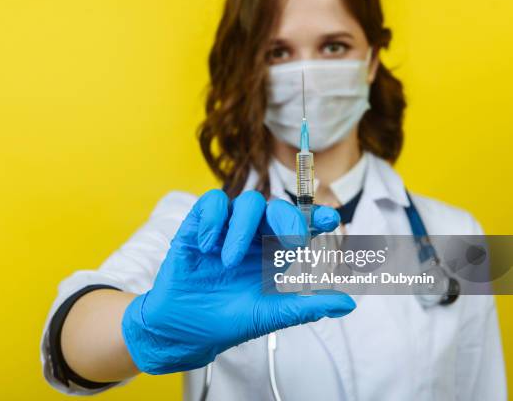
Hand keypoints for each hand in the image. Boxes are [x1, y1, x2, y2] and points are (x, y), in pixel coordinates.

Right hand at [121, 189, 354, 373]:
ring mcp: (228, 229)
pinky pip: (213, 202)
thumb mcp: (268, 315)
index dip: (317, 218)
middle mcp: (255, 237)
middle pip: (278, 208)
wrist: (182, 327)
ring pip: (248, 203)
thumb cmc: (226, 320)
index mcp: (275, 254)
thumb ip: (305, 306)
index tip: (331, 221)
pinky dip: (213, 219)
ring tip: (229, 261)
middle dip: (289, 218)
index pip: (301, 227)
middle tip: (292, 240)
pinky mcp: (201, 225)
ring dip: (243, 229)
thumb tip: (348, 303)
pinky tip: (207, 245)